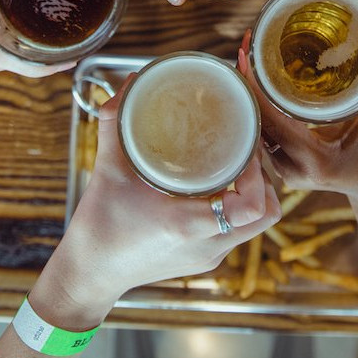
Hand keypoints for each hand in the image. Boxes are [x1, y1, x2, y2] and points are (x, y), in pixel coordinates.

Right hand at [37, 77, 280, 321]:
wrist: (90, 274)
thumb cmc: (99, 228)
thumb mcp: (107, 170)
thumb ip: (115, 123)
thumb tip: (129, 83)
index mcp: (189, 225)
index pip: (253, 205)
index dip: (258, 173)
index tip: (244, 148)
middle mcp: (208, 246)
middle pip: (267, 214)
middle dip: (264, 180)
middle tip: (245, 151)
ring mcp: (209, 257)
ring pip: (257, 225)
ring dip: (255, 194)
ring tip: (237, 166)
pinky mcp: (205, 261)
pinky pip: (239, 232)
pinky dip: (239, 208)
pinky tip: (220, 187)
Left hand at [236, 31, 357, 201]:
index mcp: (316, 160)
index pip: (273, 121)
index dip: (256, 90)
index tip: (247, 59)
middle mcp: (293, 169)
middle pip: (257, 123)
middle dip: (247, 86)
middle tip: (243, 49)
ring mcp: (285, 169)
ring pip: (255, 129)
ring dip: (249, 96)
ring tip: (245, 59)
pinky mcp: (282, 163)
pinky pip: (262, 133)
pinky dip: (257, 107)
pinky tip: (253, 81)